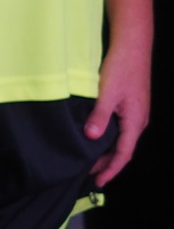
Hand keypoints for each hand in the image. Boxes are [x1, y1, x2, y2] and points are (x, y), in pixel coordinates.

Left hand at [88, 37, 149, 184]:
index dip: (110, 169)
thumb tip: (92, 138)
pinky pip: (121, 129)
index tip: (98, 182)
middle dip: (107, 164)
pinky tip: (96, 138)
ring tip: (90, 160)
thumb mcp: (107, 93)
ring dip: (107, 151)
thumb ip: (99, 116)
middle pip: (123, 149)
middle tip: (88, 175)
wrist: (132, 46)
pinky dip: (109, 138)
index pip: (123, 154)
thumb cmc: (121, 68)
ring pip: (122, 139)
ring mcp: (136, 112)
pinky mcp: (130, 105)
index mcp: (135, 121)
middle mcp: (139, 120)